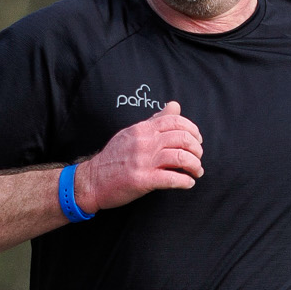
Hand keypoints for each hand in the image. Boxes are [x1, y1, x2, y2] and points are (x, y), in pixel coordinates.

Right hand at [74, 101, 202, 210]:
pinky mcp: (142, 180)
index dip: (192, 130)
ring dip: (194, 166)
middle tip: (198, 158)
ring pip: (180, 157)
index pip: (175, 121)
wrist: (92, 180)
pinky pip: (171, 179)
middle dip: (196, 149)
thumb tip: (174, 105)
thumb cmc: (114, 158)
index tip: (197, 140)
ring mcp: (143, 161)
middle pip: (182, 138)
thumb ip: (155, 120)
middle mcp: (144, 142)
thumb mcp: (132, 133)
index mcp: (143, 129)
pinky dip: (185, 181)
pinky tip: (188, 183)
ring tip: (196, 172)